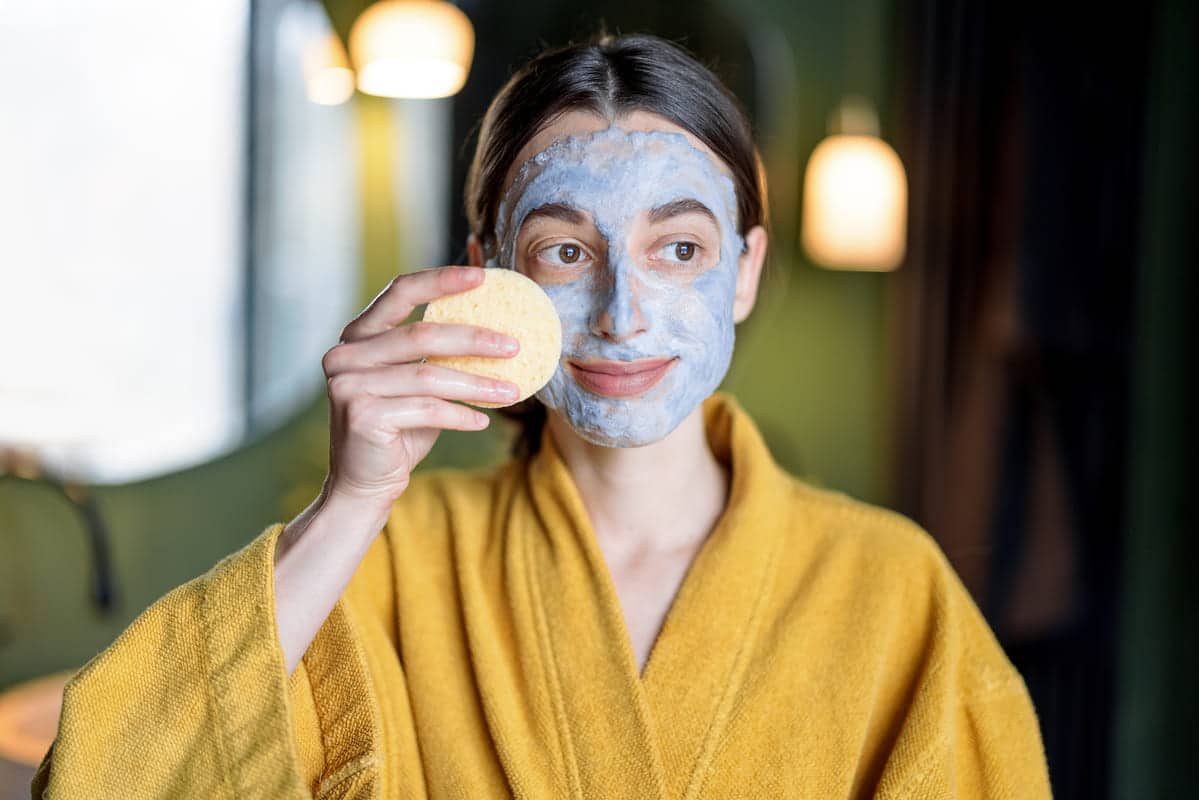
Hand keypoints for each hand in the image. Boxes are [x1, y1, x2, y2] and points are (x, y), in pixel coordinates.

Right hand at [318, 266, 519, 505]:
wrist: (364, 483)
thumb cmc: (398, 429)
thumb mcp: (415, 384)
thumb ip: (436, 356)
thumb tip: (497, 332)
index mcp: (358, 336)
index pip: (400, 292)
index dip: (440, 280)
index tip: (482, 276)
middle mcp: (346, 354)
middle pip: (421, 334)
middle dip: (474, 339)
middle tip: (514, 346)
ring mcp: (348, 384)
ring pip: (429, 376)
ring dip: (477, 385)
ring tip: (511, 392)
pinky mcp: (362, 415)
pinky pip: (426, 410)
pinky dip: (460, 416)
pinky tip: (482, 421)